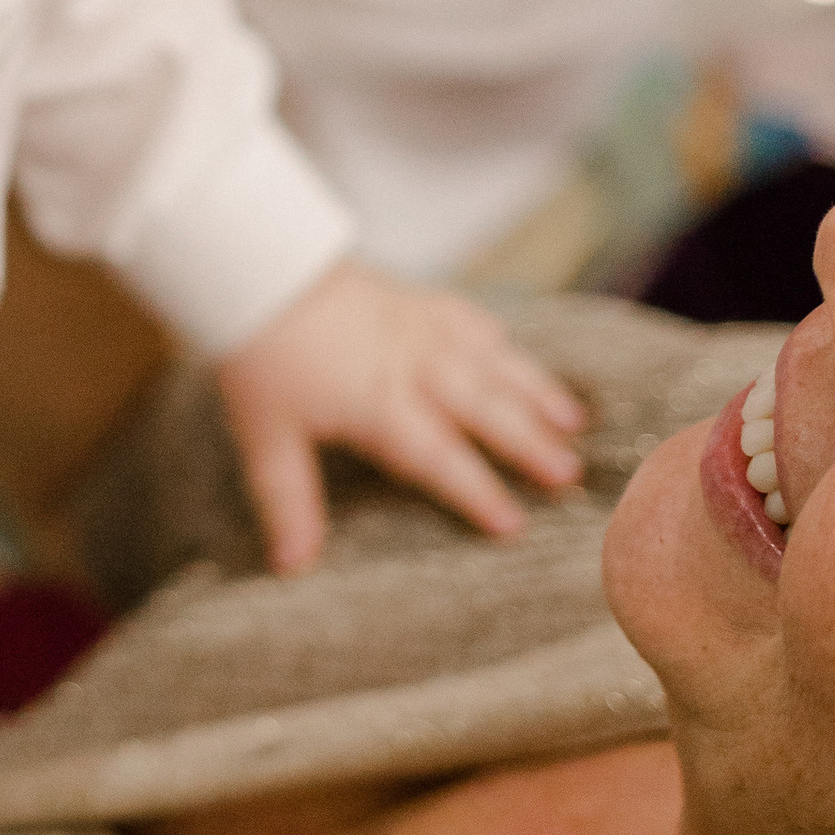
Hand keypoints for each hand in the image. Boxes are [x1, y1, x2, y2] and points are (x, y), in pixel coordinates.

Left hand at [215, 260, 586, 566]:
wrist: (259, 268)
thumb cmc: (261, 356)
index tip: (512, 525)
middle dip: (530, 444)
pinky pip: (470, 321)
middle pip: (484, 409)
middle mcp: (413, 366)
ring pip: (492, 364)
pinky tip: (516, 356)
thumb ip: (288, 501)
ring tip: (574, 422)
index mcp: (379, 404)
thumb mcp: (266, 436)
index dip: (476, 491)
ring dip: (534, 392)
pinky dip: (498, 342)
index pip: (438, 457)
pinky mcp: (416, 301)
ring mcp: (421, 329)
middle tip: (570, 476)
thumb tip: (291, 566)